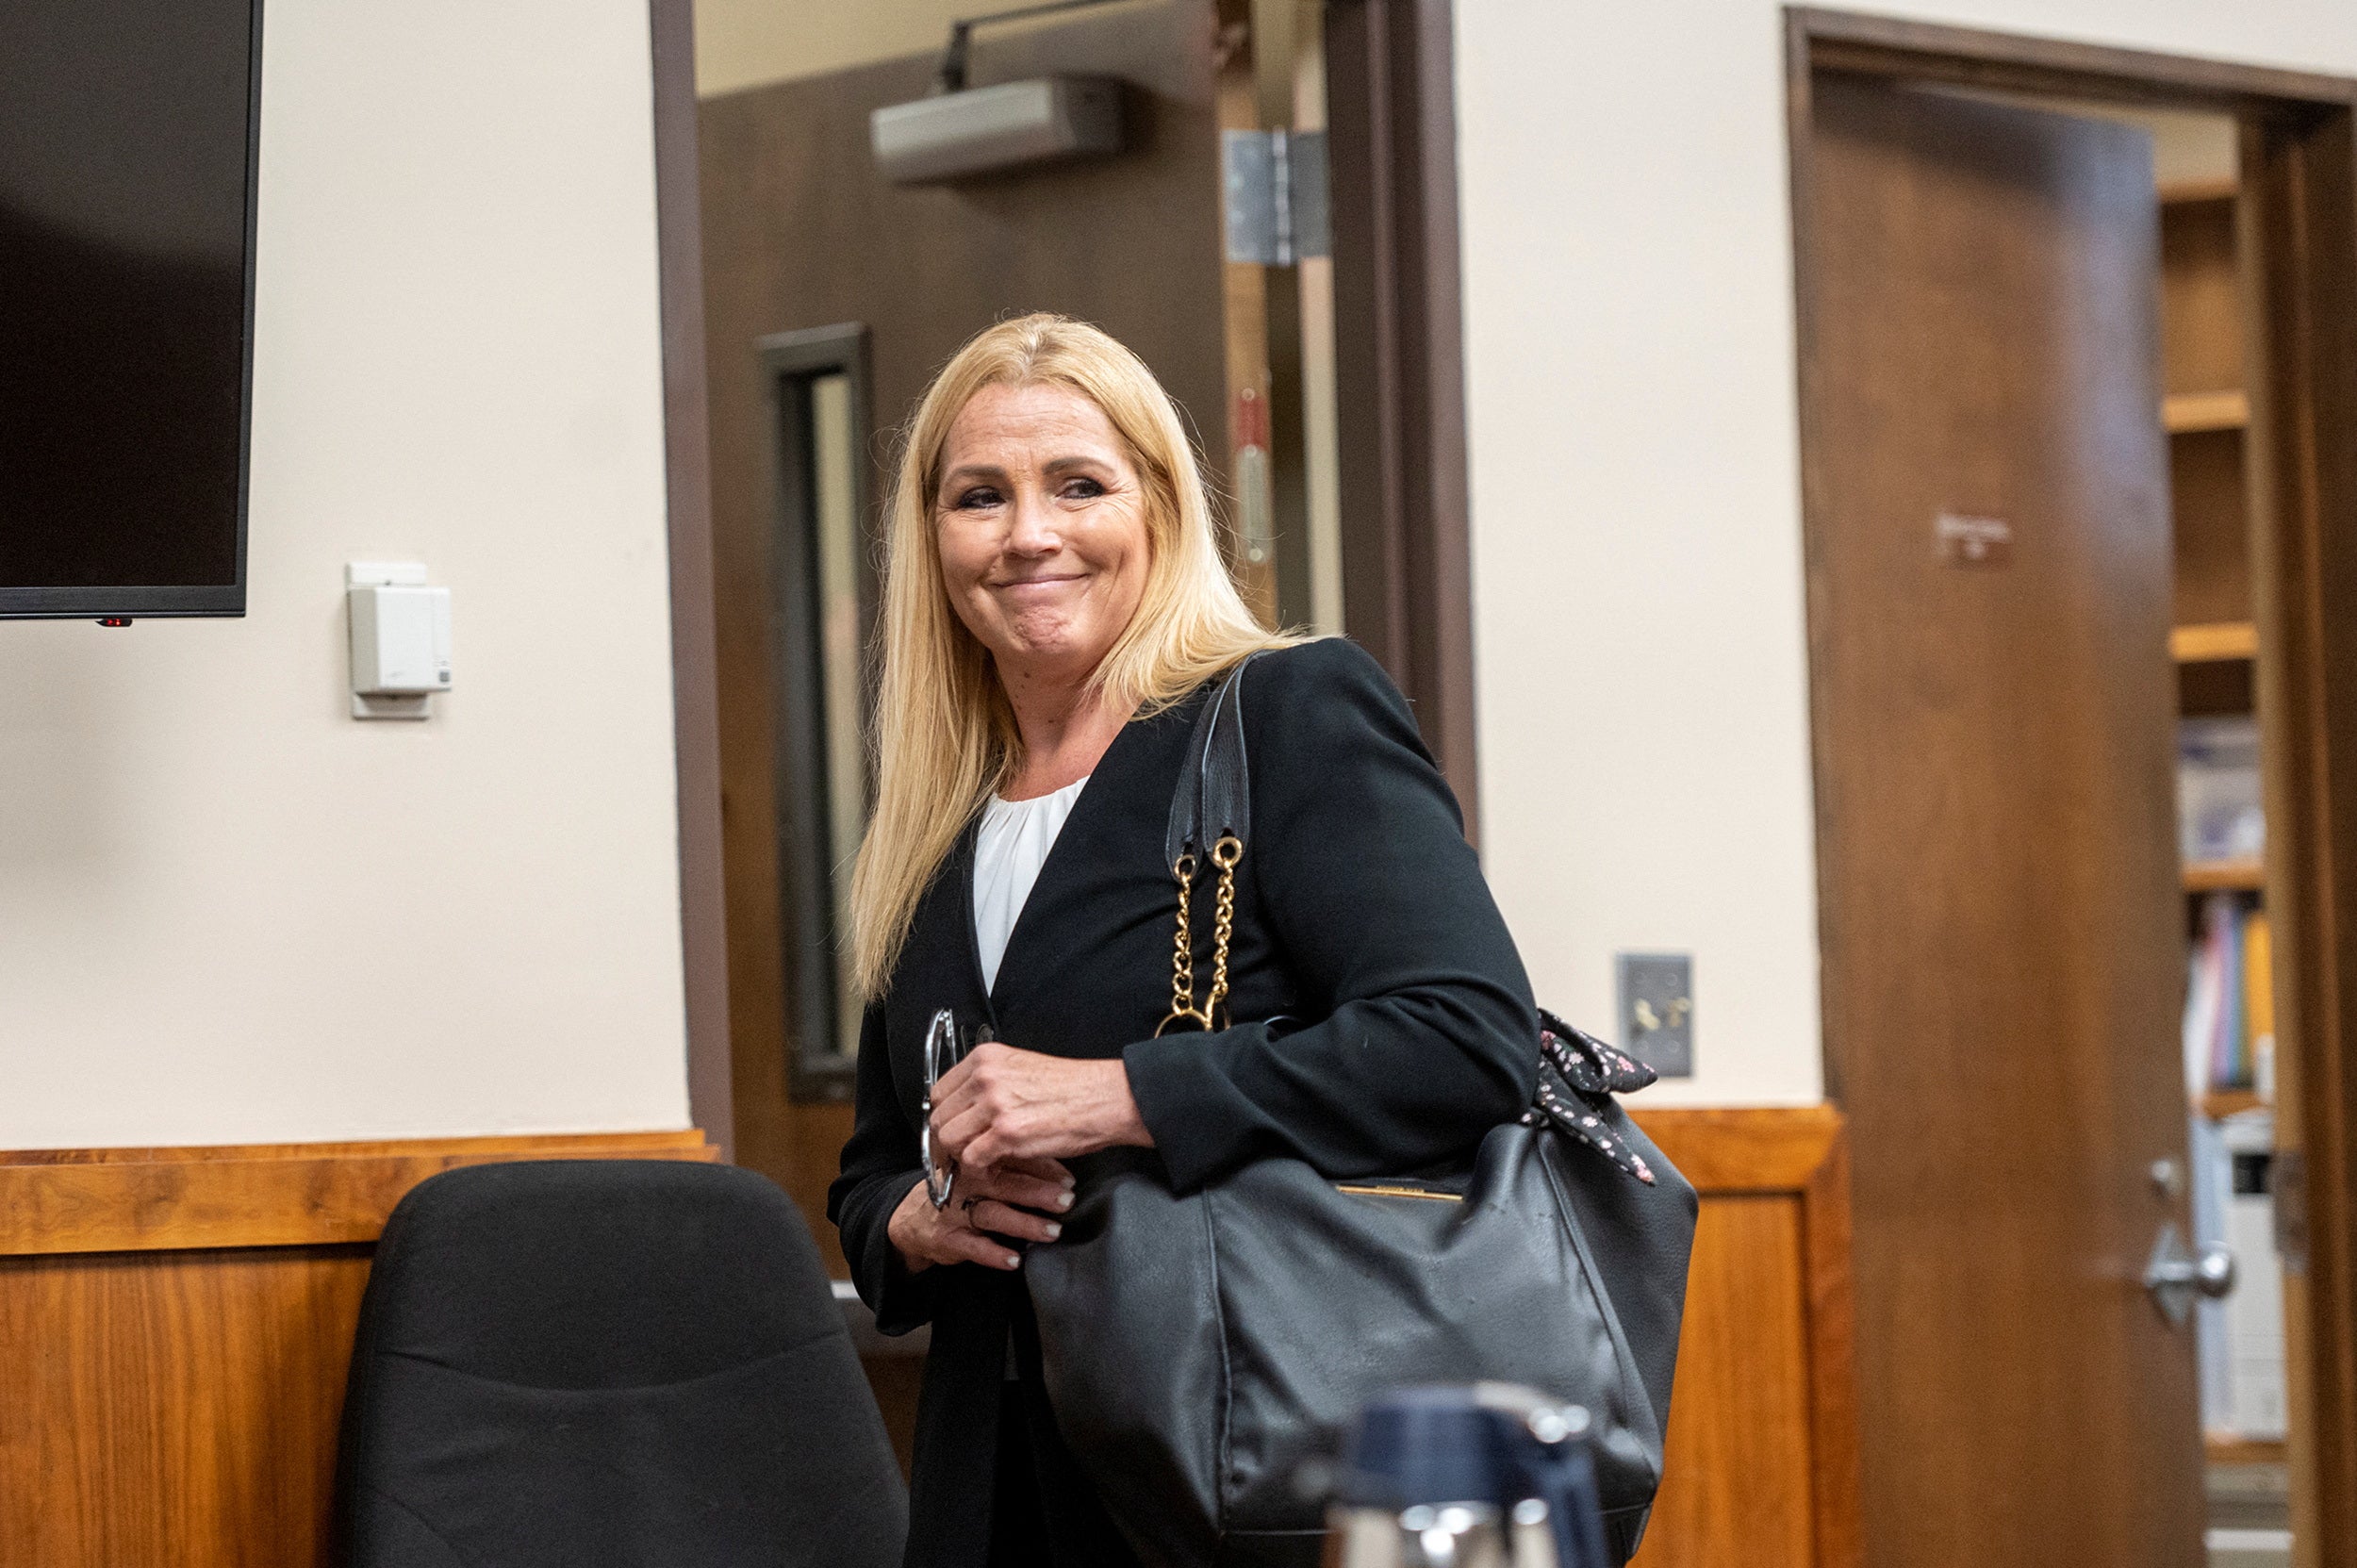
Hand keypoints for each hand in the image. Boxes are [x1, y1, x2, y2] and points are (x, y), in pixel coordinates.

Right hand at [887, 1156, 1075, 1273]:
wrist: (911, 1218)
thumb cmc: (962, 1192)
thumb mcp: (983, 1173)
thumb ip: (1017, 1167)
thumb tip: (1063, 1169)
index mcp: (979, 1161)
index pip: (1013, 1159)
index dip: (1044, 1168)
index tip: (1070, 1179)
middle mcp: (967, 1182)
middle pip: (1006, 1184)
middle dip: (1039, 1192)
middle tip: (1067, 1200)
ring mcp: (955, 1210)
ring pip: (992, 1214)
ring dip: (1024, 1223)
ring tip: (1052, 1231)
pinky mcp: (947, 1238)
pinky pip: (971, 1247)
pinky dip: (993, 1254)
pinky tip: (1015, 1260)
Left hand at [930, 1042, 1153, 1171]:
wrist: (1105, 1098)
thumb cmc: (1073, 1087)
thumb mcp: (1021, 1068)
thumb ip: (990, 1083)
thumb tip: (966, 1106)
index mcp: (986, 1059)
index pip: (940, 1091)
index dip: (944, 1116)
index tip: (952, 1129)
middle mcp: (985, 1078)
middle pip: (940, 1117)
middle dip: (950, 1140)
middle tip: (965, 1151)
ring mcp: (994, 1105)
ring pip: (950, 1139)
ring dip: (963, 1155)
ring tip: (982, 1159)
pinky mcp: (1007, 1133)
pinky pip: (972, 1159)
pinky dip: (980, 1169)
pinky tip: (996, 1166)